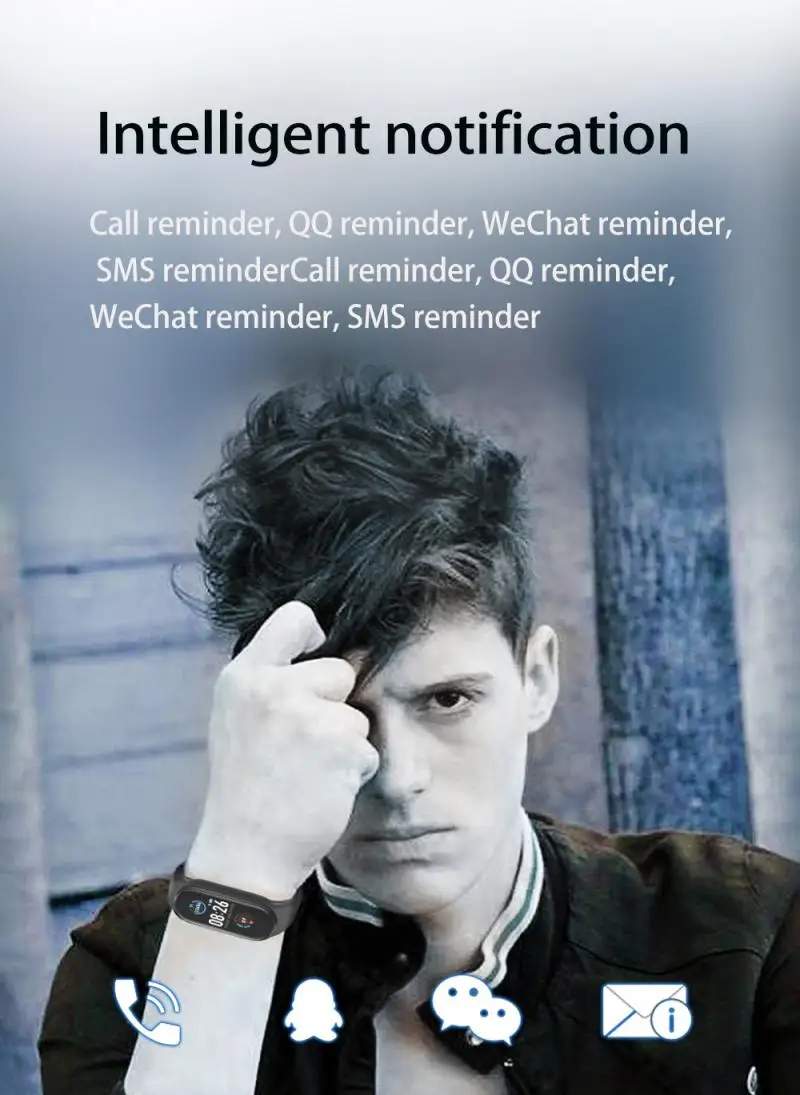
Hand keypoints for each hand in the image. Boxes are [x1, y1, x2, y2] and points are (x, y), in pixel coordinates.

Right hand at [186, 602, 377, 897]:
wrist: (244, 854)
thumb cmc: (248, 786)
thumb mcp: (240, 718)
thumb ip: (275, 681)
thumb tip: (336, 650)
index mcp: (243, 676)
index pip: (295, 617)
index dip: (315, 635)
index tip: (315, 657)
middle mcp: (271, 687)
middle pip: (340, 669)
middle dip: (335, 705)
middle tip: (301, 747)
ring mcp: (306, 714)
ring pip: (358, 714)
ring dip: (345, 744)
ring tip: (307, 773)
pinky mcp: (340, 744)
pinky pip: (368, 748)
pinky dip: (354, 772)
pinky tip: (319, 791)